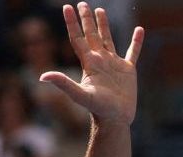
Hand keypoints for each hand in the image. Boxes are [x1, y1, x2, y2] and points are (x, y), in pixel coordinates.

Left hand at [40, 3, 143, 125]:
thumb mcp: (80, 95)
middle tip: (81, 3)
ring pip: (108, 39)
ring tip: (100, 10)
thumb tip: (43, 76)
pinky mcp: (128, 70)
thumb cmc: (98, 110)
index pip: (78, 38)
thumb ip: (63, 83)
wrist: (114, 120)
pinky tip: (140, 30)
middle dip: (86, 19)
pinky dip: (136, 41)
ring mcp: (114, 64)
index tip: (66, 8)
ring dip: (104, 25)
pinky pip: (133, 52)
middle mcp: (100, 61)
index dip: (72, 23)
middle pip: (91, 35)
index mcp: (89, 63)